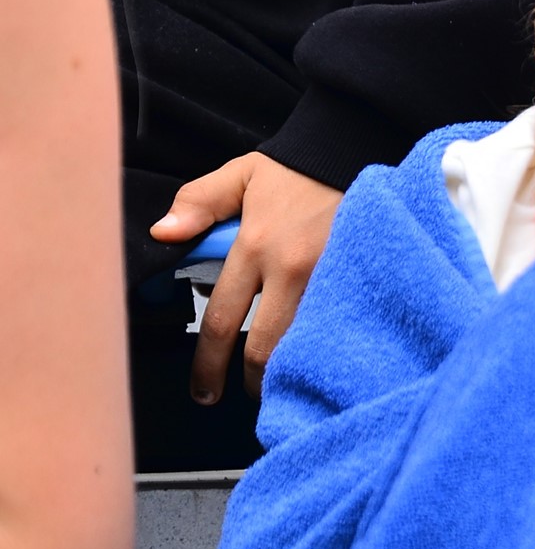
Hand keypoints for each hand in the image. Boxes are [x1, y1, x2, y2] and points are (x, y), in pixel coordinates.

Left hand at [151, 154, 342, 402]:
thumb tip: (162, 234)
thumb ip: (198, 202)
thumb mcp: (240, 175)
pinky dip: (320, 351)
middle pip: (264, 348)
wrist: (353, 154)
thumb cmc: (294, 172)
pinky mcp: (357, 281)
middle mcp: (291, 268)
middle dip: (249, 383)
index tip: (204, 391)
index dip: (209, 365)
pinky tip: (314, 361)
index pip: (223, 319)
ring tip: (277, 384)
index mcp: (256, 245)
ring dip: (287, 372)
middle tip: (242, 395)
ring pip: (303, 346)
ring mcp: (330, 278)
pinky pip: (335, 329)